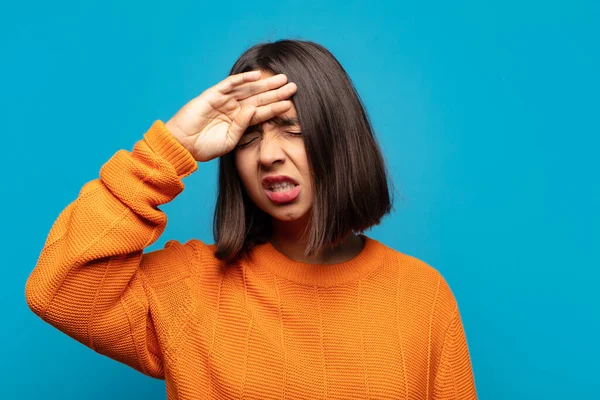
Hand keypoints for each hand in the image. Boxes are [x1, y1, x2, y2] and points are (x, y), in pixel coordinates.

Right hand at [165, 70, 296, 161]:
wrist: (183, 145)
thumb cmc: (205, 147)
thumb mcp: (230, 140)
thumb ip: (244, 126)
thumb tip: (255, 109)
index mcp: (239, 121)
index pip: (261, 112)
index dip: (275, 106)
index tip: (291, 102)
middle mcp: (233, 108)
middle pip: (259, 97)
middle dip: (275, 92)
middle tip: (293, 86)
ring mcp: (224, 100)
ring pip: (248, 89)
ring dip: (264, 83)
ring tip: (281, 78)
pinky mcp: (212, 95)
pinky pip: (229, 84)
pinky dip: (243, 78)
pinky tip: (257, 75)